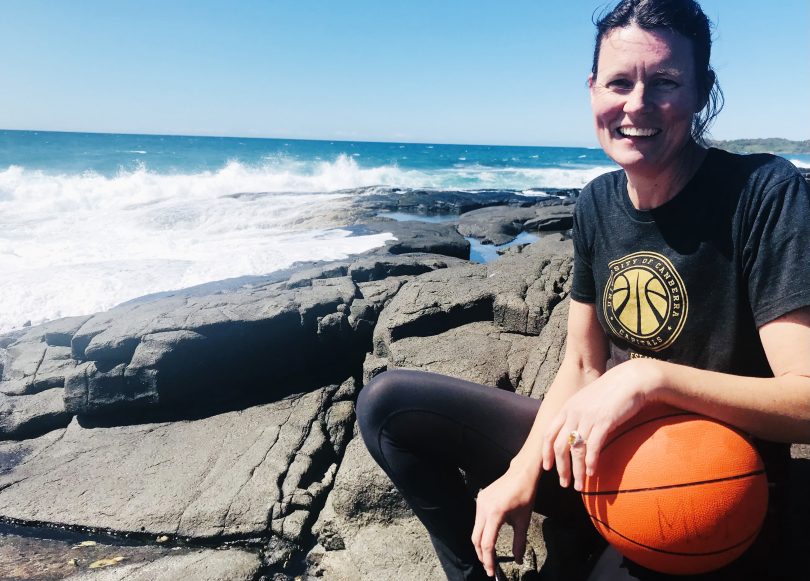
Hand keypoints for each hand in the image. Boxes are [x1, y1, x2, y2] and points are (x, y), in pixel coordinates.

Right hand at [471, 464, 537, 577]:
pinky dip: (482, 531)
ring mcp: (480, 502)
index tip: (491, 571)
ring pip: (476, 529)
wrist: (521, 473)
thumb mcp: (524, 520)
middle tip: (489, 567)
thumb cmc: (525, 494)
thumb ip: (520, 542)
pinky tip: (490, 537)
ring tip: (489, 555)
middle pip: (476, 538)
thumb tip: (517, 559)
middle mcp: (483, 507)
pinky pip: (478, 519)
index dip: (489, 560)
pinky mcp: (480, 498)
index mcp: (495, 513)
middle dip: (481, 555)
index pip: (487, 543)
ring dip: (481, 543)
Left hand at [541, 358, 661, 490]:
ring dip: (576, 471)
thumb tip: (576, 433)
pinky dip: (591, 462)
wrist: (631, 379)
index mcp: (567, 408)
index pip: (548, 433)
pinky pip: (593, 447)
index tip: (547, 467)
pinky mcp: (604, 421)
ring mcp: (588, 417)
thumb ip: (578, 415)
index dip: (546, 452)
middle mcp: (573, 413)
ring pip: (575, 450)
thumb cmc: (611, 392)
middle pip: (559, 446)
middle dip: (560, 468)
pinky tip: (592, 473)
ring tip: (579, 486)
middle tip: (565, 484)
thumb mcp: (587, 401)